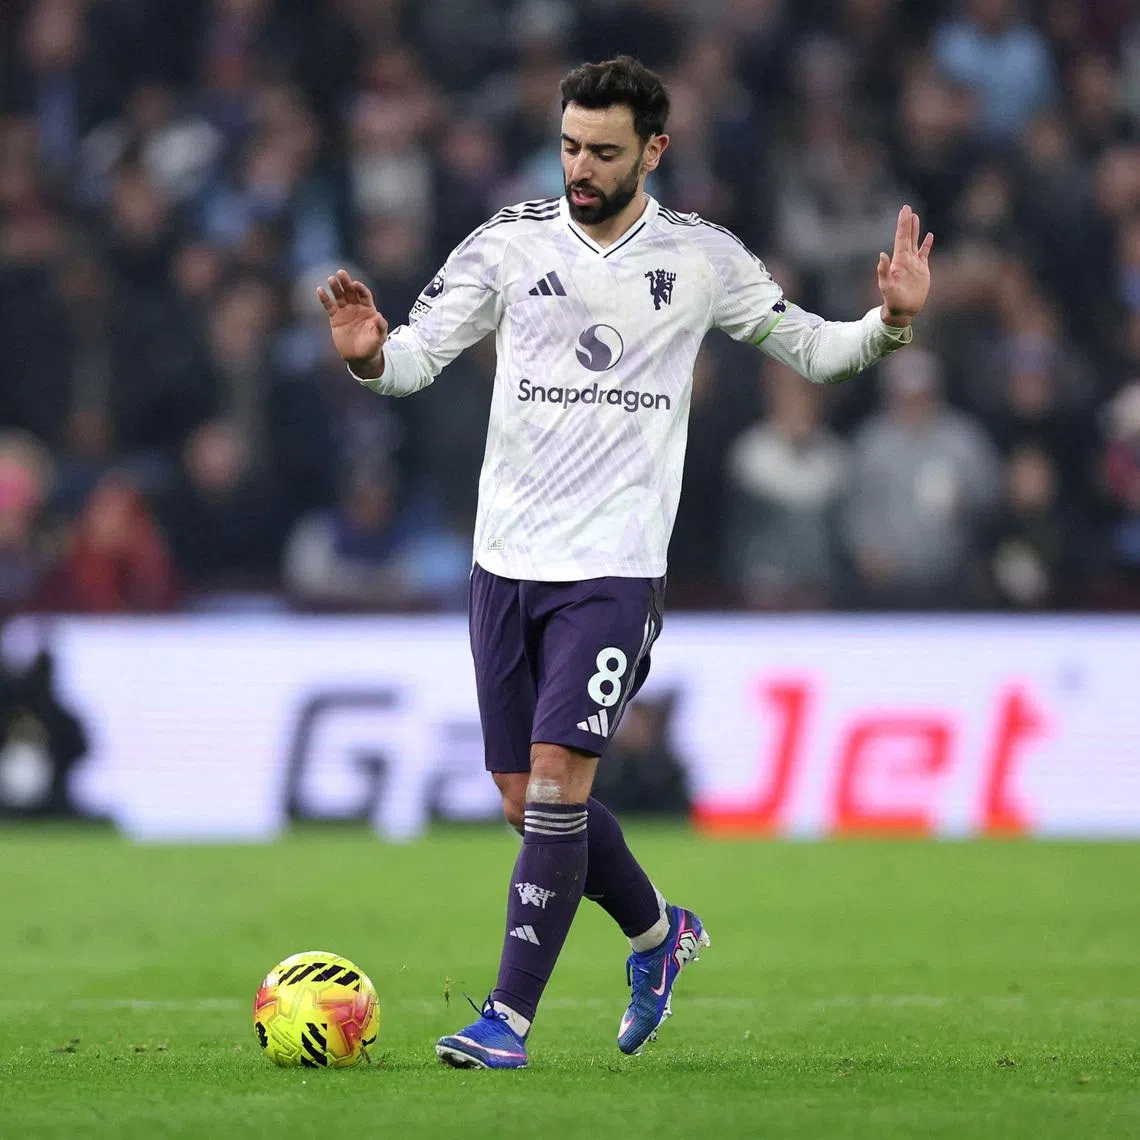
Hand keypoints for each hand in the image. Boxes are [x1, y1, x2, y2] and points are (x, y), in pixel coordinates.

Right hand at [317, 269, 388, 375]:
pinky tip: (320, 290)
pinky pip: (329, 306)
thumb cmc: (373, 346)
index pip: (364, 295)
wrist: (360, 357)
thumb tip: (379, 316)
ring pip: (340, 296)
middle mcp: (356, 308)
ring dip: (335, 288)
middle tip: (340, 273)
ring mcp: (345, 312)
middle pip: (351, 292)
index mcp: (368, 309)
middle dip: (346, 282)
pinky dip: (325, 299)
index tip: (355, 285)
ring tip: (331, 279)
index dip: (360, 289)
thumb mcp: (379, 338)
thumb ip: (380, 326)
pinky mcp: (335, 318)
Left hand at [877, 205, 933, 327]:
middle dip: (907, 222)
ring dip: (915, 230)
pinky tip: (929, 236)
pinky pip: (925, 254)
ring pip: (915, 242)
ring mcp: (914, 264)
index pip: (901, 238)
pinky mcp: (922, 270)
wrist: (903, 310)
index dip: (902, 224)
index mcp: (899, 260)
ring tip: (915, 217)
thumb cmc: (893, 300)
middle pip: (907, 236)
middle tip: (907, 208)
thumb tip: (881, 255)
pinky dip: (927, 245)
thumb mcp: (886, 286)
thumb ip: (883, 272)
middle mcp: (906, 259)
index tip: (904, 210)